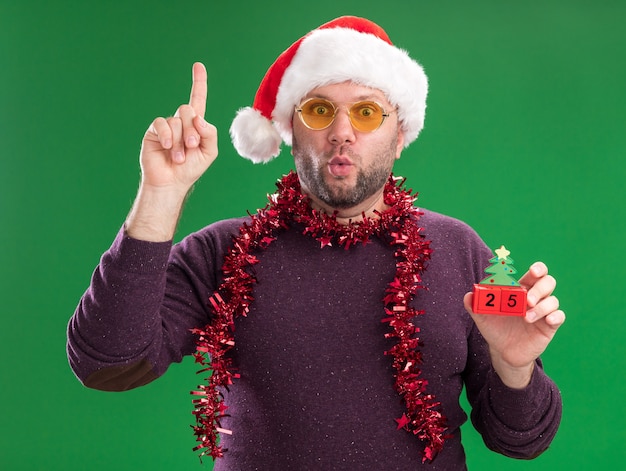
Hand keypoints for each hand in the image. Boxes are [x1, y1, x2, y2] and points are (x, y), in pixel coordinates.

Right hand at [140, 62, 217, 193]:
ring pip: (176, 120)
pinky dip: (168, 136)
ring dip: (180, 141)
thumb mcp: (209, 152)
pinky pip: (162, 124)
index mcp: (196, 125)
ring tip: (178, 157)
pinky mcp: (154, 131)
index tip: (198, 65)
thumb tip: (199, 118)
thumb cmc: (191, 169)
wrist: (171, 182)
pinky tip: (168, 148)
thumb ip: (210, 134)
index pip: (198, 99)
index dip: (199, 82)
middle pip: (188, 110)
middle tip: (192, 147)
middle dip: (192, 129)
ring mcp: (167, 126)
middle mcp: (181, 122)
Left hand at [463, 262, 565, 387]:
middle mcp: (535, 298)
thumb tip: (468, 295)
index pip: (535, 274)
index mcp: (520, 290)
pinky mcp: (549, 326)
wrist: (502, 352)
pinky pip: (559, 316)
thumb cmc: (494, 329)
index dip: (538, 269)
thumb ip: (474, 305)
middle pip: (548, 282)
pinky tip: (547, 320)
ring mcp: (543, 312)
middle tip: (528, 300)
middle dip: (540, 288)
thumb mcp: (482, 317)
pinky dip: (555, 316)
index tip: (534, 271)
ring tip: (526, 317)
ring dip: (542, 307)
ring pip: (553, 300)